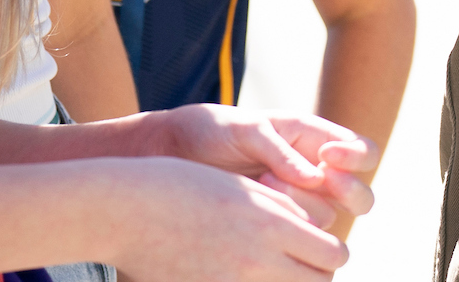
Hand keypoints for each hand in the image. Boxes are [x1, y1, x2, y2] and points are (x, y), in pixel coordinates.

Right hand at [107, 157, 348, 280]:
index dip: (331, 253)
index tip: (318, 251)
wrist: (126, 208)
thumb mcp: (238, 187)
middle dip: (319, 275)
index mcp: (271, 221)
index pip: (332, 251)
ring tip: (275, 272)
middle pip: (320, 280)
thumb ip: (279, 210)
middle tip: (304, 268)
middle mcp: (259, 255)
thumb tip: (309, 231)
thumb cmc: (180, 185)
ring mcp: (234, 280)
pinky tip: (239, 276)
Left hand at [147, 104, 378, 229]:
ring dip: (302, 205)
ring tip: (262, 187)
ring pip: (327, 218)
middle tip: (311, 181)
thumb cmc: (211, 131)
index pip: (364, 152)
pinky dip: (285, 224)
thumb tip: (316, 177)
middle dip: (343, 190)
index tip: (326, 157)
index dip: (356, 157)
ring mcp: (298, 204)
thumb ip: (280, 149)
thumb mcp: (246, 130)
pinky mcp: (277, 227)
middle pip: (360, 196)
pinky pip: (299, 236)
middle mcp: (314, 173)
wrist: (173, 156)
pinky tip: (256, 205)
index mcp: (313, 139)